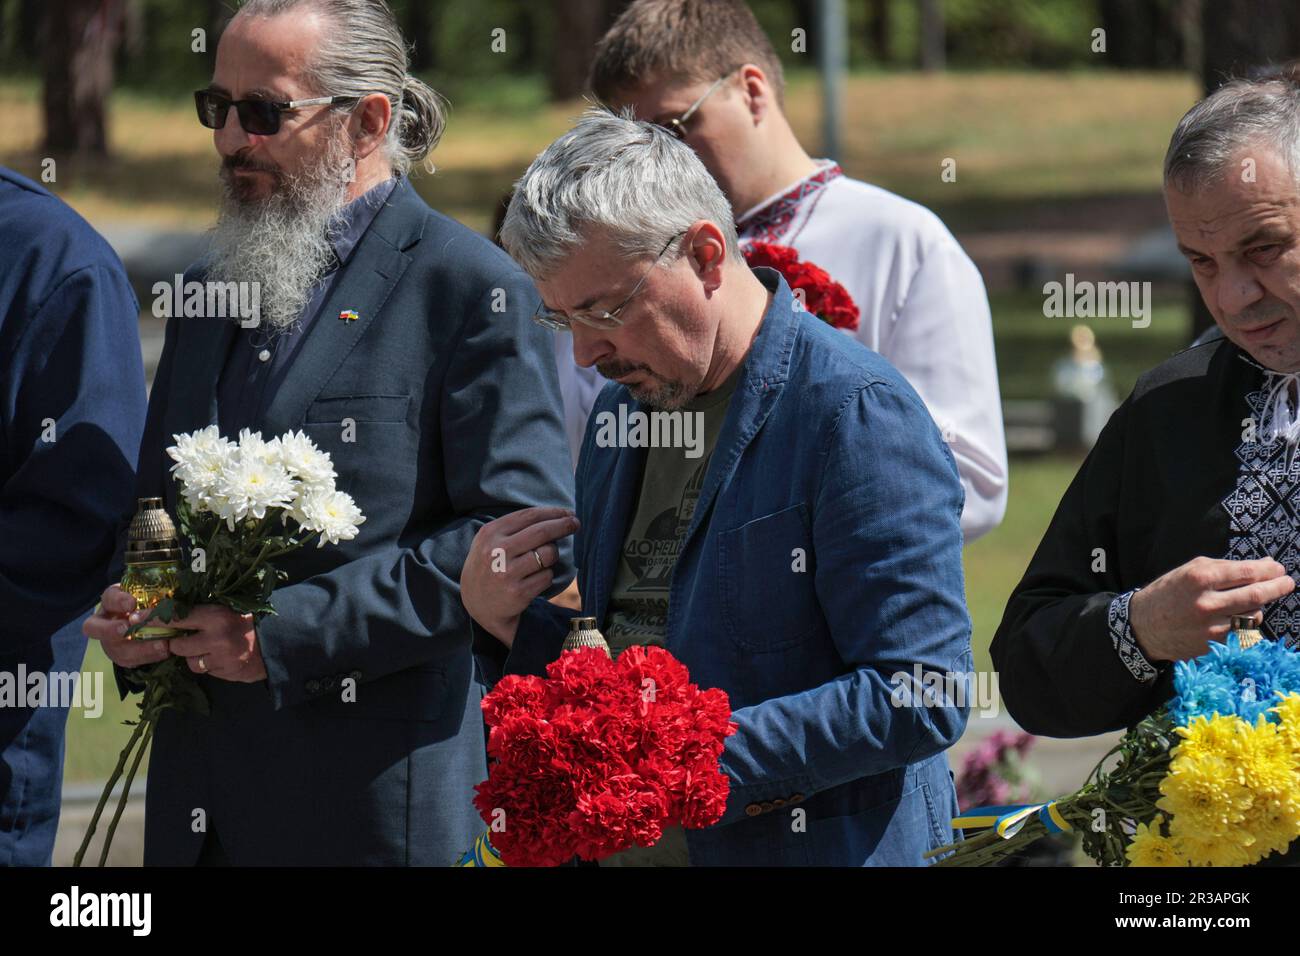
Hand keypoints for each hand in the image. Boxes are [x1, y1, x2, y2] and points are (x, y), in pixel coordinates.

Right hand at [83, 584, 172, 668]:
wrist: (155, 622)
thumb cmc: (152, 603)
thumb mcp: (152, 594)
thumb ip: (156, 593)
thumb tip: (171, 592)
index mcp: (111, 602)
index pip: (109, 598)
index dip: (118, 601)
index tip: (131, 603)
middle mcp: (104, 622)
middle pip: (93, 628)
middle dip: (110, 629)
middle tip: (126, 629)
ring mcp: (110, 642)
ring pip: (115, 649)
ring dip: (138, 648)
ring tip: (161, 645)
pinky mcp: (123, 656)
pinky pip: (130, 661)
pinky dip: (148, 657)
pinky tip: (164, 652)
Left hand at [150, 604, 265, 681]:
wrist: (275, 643)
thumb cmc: (247, 622)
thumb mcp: (225, 609)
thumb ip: (200, 612)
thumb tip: (166, 610)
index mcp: (215, 616)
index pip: (175, 617)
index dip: (154, 618)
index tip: (137, 618)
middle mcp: (216, 637)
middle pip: (177, 645)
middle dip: (178, 643)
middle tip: (187, 638)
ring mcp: (221, 658)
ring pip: (189, 661)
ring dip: (193, 657)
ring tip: (208, 649)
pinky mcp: (225, 673)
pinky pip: (205, 671)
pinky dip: (208, 666)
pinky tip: (220, 658)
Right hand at [461, 506, 578, 647]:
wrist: (476, 604)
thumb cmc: (491, 565)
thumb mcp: (491, 541)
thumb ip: (516, 527)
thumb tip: (558, 515)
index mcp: (490, 533)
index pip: (529, 516)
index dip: (553, 512)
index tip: (568, 513)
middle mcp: (497, 551)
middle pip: (542, 532)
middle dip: (563, 525)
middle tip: (576, 524)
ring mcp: (507, 573)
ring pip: (548, 554)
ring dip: (552, 556)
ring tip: (541, 562)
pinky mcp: (518, 592)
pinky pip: (547, 576)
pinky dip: (546, 576)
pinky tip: (533, 580)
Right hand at [1129, 556, 1294, 662]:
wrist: (1143, 626)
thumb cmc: (1168, 593)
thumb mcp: (1190, 571)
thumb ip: (1226, 568)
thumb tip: (1264, 566)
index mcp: (1199, 578)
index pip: (1246, 572)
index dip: (1268, 570)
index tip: (1278, 569)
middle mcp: (1206, 603)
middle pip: (1255, 595)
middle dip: (1277, 587)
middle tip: (1287, 582)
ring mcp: (1210, 627)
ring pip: (1252, 615)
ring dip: (1259, 606)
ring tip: (1253, 599)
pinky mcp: (1213, 645)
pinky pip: (1243, 632)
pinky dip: (1246, 623)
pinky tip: (1240, 616)